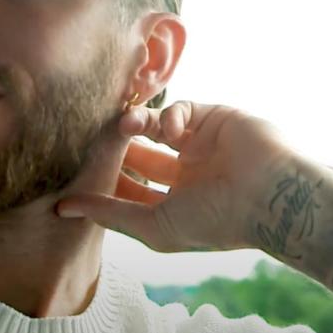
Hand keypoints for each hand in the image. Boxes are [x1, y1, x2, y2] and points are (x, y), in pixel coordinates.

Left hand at [56, 101, 294, 252]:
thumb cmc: (214, 221)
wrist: (269, 195)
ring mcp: (198, 145)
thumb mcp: (153, 225)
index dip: (102, 178)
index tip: (72, 170)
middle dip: (112, 145)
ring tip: (126, 125)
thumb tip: (62, 209)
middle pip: (134, 152)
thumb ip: (109, 213)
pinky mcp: (212, 118)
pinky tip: (170, 129)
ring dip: (133, 123)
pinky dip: (168, 115)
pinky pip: (178, 108)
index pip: (128, 186)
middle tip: (90, 136)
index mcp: (175, 202)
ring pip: (150, 125)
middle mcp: (185, 173)